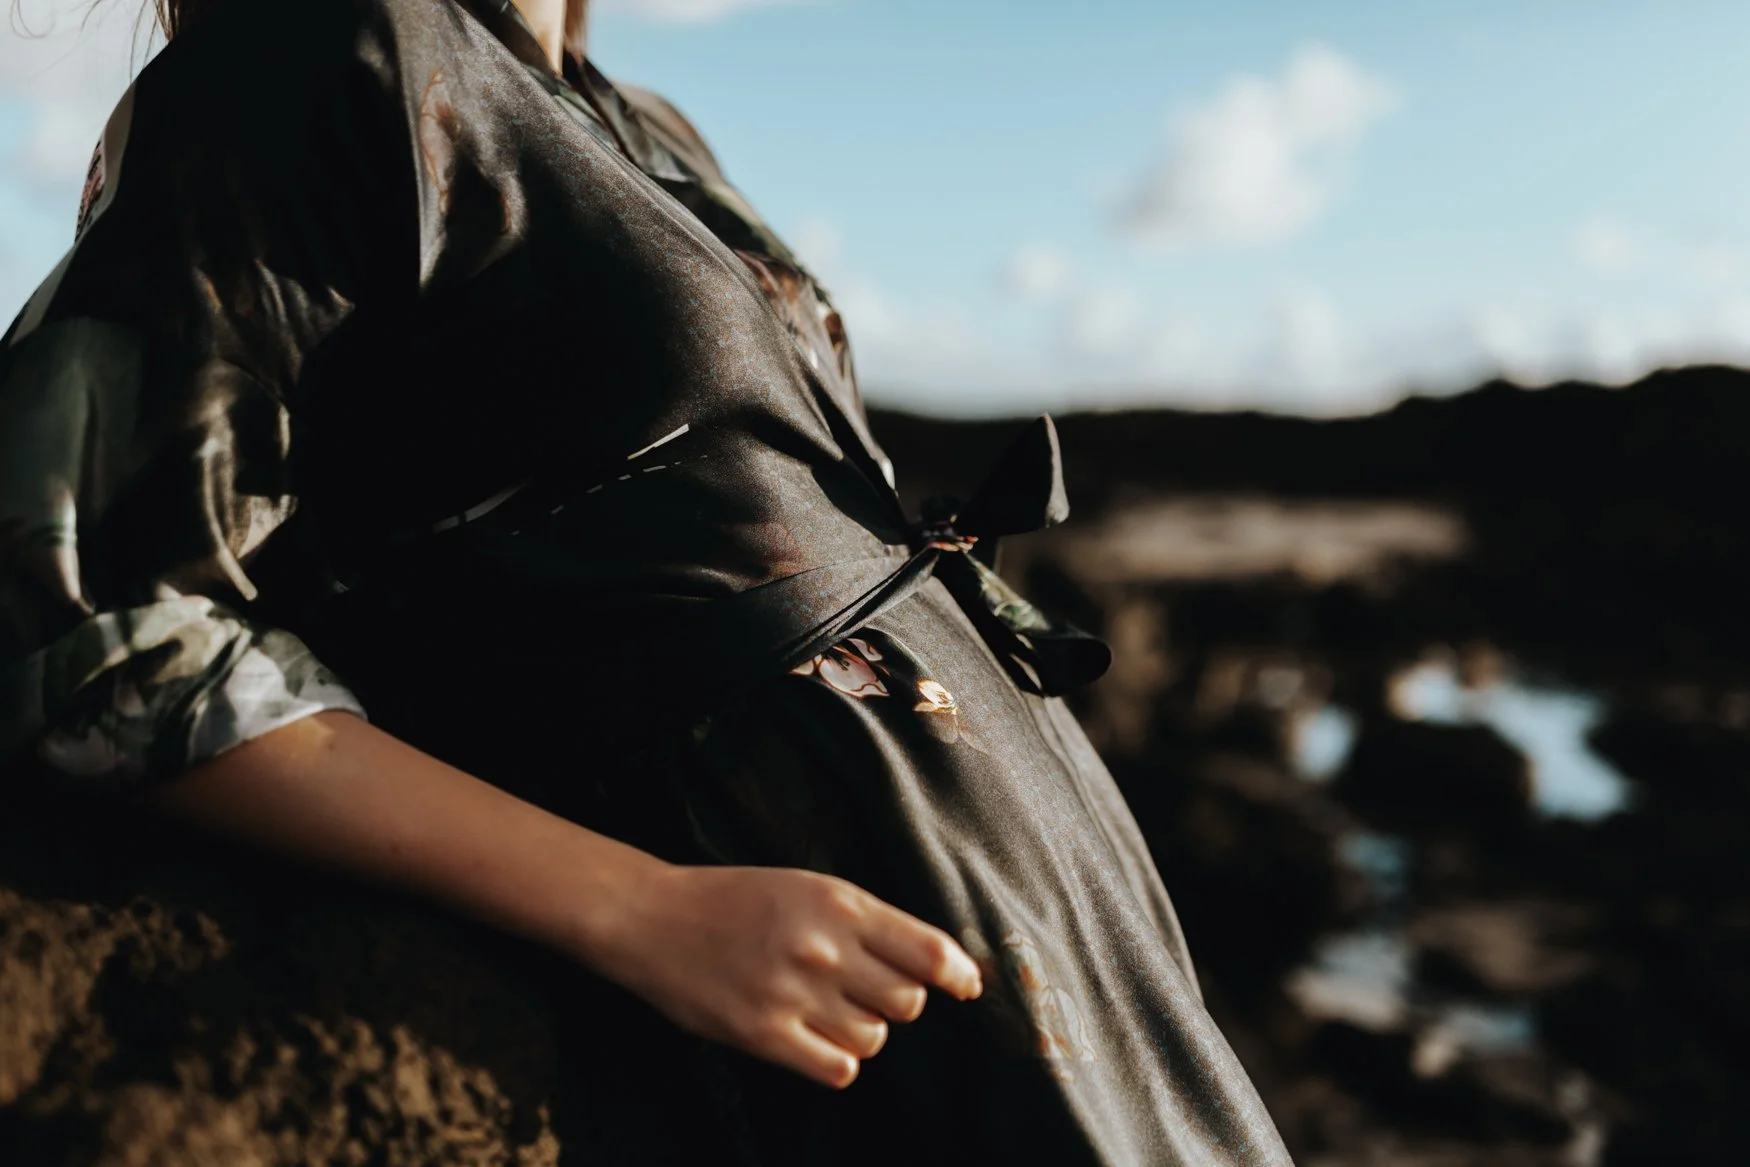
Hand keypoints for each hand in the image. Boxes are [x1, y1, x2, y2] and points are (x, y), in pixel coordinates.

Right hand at [585, 864, 982, 1088]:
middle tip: (864, 990)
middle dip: (895, 1000)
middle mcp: (824, 948)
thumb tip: (933, 962)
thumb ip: (865, 920)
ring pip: (875, 1037)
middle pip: (907, 1001)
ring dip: (861, 1030)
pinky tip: (814, 1039)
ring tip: (826, 1009)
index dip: (957, 974)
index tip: (967, 988)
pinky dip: (836, 1060)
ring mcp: (794, 993)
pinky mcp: (765, 1034)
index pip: (928, 950)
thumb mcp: (806, 887)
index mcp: (839, 904)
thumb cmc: (735, 899)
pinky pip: (839, 1068)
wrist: (653, 919)